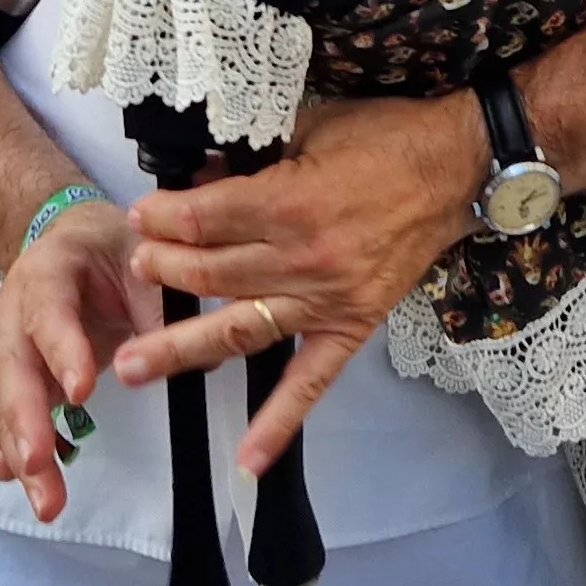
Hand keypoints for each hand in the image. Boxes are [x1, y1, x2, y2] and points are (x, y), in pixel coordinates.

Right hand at [0, 200, 158, 520]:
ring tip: (45, 499)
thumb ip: (160, 303)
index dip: (62, 350)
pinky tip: (12, 479)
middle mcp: (17, 310)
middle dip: (26, 418)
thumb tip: (199, 356)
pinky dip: (9, 447)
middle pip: (14, 365)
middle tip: (41, 462)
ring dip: (21, 450)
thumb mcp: (141, 256)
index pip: (49, 310)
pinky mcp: (21, 376)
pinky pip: (8, 413)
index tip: (80, 393)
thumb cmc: (112, 248)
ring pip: (7, 399)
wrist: (77, 240)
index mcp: (49, 272)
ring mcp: (13, 345)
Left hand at [118, 94, 486, 476]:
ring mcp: (326, 300)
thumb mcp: (307, 125)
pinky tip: (247, 460)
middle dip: (160, 272)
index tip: (138, 218)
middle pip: (210, 275)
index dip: (160, 219)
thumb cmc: (383, 137)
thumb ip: (249, 154)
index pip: (202, 221)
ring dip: (180, 348)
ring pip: (240, 329)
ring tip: (130, 364)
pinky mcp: (351, 327)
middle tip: (134, 271)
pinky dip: (280, 423)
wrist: (455, 168)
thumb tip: (195, 175)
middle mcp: (303, 260)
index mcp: (290, 202)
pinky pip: (312, 383)